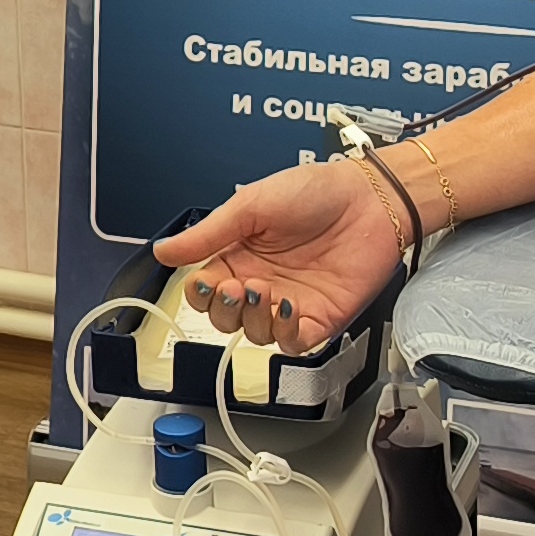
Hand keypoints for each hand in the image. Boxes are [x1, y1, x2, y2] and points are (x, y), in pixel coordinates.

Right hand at [150, 157, 407, 352]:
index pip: (204, 289)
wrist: (370, 199)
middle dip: (222, 308)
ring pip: (254, 334)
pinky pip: (291, 344)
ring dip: (252, 318)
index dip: (199, 293)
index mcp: (239, 255)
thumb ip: (208, 234)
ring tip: (264, 289)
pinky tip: (286, 306)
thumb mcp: (251, 205)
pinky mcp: (319, 319)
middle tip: (235, 286)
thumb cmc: (315, 191)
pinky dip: (282, 333)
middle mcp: (261, 282)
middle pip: (224, 317)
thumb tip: (163, 250)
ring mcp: (289, 303)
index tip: (204, 282)